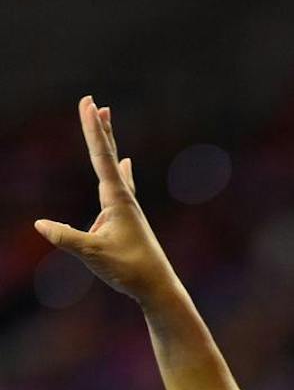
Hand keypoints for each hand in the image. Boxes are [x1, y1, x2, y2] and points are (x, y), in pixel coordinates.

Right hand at [33, 96, 179, 303]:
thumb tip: (40, 224)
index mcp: (118, 201)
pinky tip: (127, 165)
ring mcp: (127, 208)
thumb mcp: (93, 254)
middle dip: (101, 129)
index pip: (102, 158)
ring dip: (108, 144)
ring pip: (115, 168)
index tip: (89, 104)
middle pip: (110, 156)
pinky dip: (121, 170)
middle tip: (96, 103)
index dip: (93, 130)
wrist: (158, 287)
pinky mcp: (128, 219)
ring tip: (106, 120)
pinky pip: (121, 186)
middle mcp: (125, 199)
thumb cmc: (129, 270)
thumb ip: (66, 237)